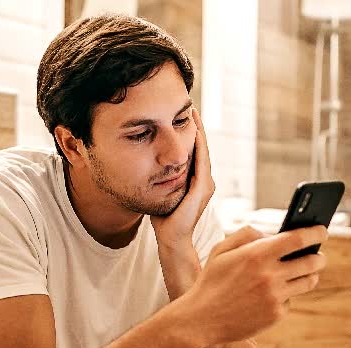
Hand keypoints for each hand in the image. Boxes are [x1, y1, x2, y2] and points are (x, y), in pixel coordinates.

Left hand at [150, 109, 214, 251]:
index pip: (195, 152)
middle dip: (196, 127)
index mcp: (196, 181)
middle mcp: (205, 181)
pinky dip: (198, 143)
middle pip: (201, 147)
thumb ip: (158, 176)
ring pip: (203, 150)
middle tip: (190, 105)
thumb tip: (144, 162)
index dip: (190, 133)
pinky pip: (201, 159)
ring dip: (199, 130)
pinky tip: (193, 129)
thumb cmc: (163, 219)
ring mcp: (206, 184)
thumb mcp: (160, 191)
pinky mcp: (203, 188)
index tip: (181, 115)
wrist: (171, 239)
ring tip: (192, 111)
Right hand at [178, 224, 329, 344]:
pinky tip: (273, 295)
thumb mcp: (221, 249)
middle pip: (311, 262)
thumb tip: (273, 235)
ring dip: (310, 275)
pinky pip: (290, 300)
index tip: (322, 230)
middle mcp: (270, 275)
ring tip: (308, 272)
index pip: (298, 239)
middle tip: (319, 255)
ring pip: (308, 282)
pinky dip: (284, 296)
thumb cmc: (211, 281)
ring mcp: (275, 297)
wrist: (201, 319)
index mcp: (257, 254)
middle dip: (319, 256)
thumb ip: (247, 234)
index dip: (316, 233)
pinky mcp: (276, 315)